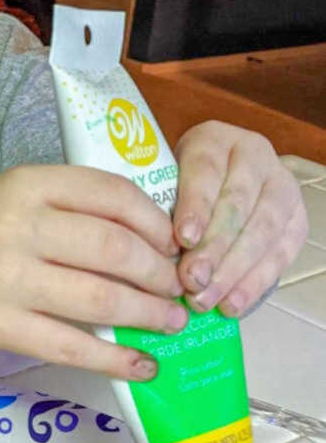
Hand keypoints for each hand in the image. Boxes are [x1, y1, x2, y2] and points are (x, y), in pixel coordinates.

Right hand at [0, 165, 189, 380]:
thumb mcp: (8, 197)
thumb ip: (67, 208)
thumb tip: (146, 241)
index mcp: (26, 184)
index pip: (112, 194)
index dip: (156, 222)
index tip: (174, 242)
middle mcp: (19, 226)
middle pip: (116, 247)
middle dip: (161, 272)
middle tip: (178, 287)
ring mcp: (8, 278)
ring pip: (102, 298)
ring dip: (150, 313)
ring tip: (171, 321)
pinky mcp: (0, 327)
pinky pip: (73, 346)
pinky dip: (117, 358)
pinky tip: (143, 363)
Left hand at [172, 121, 307, 316]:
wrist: (221, 176)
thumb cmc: (179, 184)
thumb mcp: (164, 180)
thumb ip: (159, 206)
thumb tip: (146, 254)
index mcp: (213, 139)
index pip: (206, 171)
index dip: (196, 206)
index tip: (183, 239)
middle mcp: (254, 154)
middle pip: (237, 203)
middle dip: (214, 247)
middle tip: (192, 281)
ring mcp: (281, 185)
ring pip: (263, 229)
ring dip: (234, 270)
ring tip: (208, 299)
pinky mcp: (297, 216)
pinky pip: (281, 252)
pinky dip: (256, 282)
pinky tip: (234, 303)